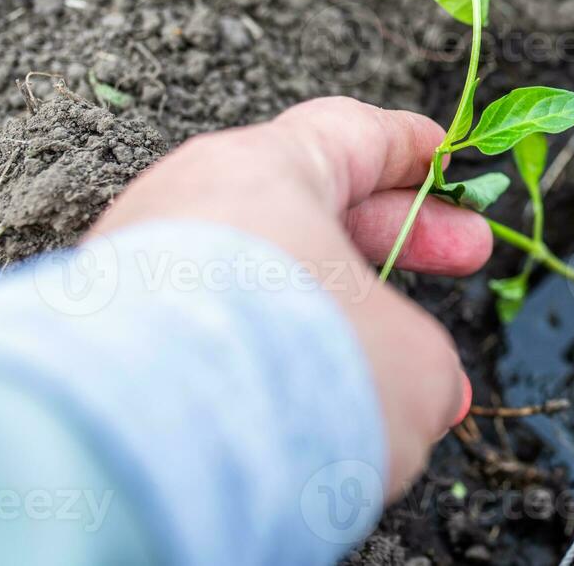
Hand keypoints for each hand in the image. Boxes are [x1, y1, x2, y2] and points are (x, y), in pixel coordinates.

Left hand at [89, 96, 492, 494]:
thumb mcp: (410, 358)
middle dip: (398, 244)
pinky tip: (312, 415)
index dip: (415, 150)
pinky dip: (273, 366)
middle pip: (312, 206)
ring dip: (337, 320)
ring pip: (266, 280)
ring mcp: (141, 270)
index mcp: (266, 167)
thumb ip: (423, 355)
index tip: (455, 164)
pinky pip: (215, 339)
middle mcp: (194, 201)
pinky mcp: (108, 345)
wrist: (151, 442)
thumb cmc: (293, 363)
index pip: (352, 131)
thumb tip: (418, 391)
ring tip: (390, 380)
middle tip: (465, 259)